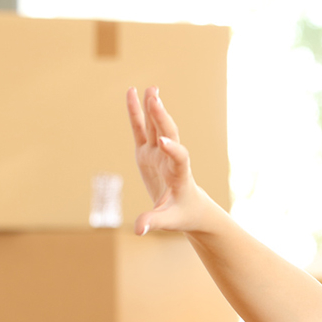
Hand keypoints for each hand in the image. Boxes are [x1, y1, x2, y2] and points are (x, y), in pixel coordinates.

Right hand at [125, 86, 210, 234]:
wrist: (190, 208)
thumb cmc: (182, 215)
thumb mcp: (169, 222)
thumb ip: (154, 223)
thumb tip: (139, 231)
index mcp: (180, 176)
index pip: (178, 159)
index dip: (173, 150)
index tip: (165, 142)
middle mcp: (171, 160)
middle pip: (169, 135)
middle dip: (162, 119)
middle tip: (156, 99)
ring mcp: (159, 154)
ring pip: (157, 127)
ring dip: (154, 109)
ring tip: (151, 90)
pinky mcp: (148, 152)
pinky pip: (141, 129)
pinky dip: (136, 113)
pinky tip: (131, 93)